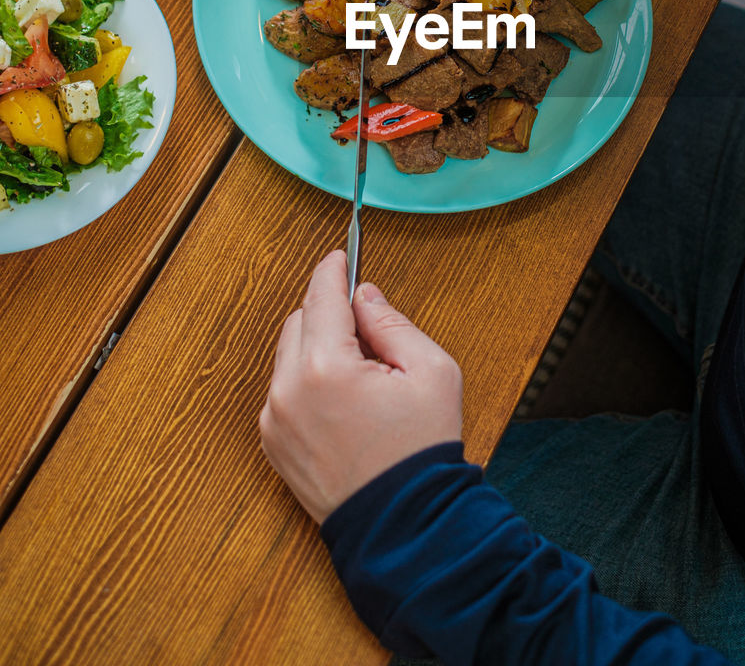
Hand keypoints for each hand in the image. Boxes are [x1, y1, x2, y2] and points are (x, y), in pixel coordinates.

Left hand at [260, 250, 462, 523]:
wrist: (404, 526)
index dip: (332, 271)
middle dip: (330, 316)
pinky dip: (307, 382)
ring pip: (289, 355)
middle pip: (300, 320)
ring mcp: (276, 420)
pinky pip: (284, 390)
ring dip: (317, 349)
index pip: (321, 297)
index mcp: (325, 367)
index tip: (340, 257)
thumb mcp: (431, 371)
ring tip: (362, 378)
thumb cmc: (421, 450)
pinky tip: (344, 403)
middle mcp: (289, 390)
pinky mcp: (273, 443)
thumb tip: (364, 296)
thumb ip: (392, 322)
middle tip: (371, 336)